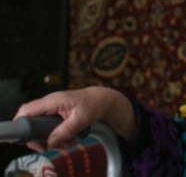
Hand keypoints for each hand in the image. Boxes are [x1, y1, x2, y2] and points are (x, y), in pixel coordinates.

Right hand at [14, 87, 134, 151]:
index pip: (27, 110)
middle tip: (50, 146)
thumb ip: (66, 131)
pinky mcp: (55, 114)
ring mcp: (51, 108)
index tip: (30, 140)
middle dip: (40, 137)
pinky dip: (57, 135)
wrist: (102, 100)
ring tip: (68, 142)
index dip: (22, 124)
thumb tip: (50, 142)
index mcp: (53, 101)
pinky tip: (69, 138)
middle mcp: (49, 103)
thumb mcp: (81, 119)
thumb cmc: (93, 105)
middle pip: (31, 122)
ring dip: (52, 139)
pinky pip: (49, 127)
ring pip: (41, 127)